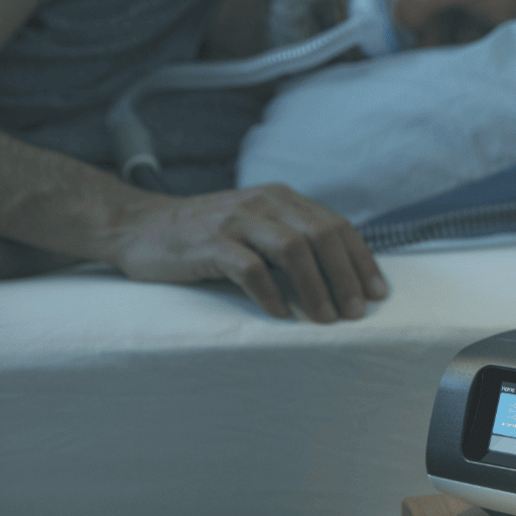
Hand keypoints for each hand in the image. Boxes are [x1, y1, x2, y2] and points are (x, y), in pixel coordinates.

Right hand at [106, 184, 387, 321]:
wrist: (139, 227)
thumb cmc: (204, 235)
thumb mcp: (254, 225)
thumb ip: (291, 237)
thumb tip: (340, 276)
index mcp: (280, 198)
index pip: (336, 225)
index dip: (361, 259)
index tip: (377, 292)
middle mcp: (263, 203)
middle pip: (322, 236)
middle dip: (346, 276)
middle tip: (355, 312)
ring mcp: (235, 221)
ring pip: (293, 249)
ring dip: (316, 288)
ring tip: (325, 318)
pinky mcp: (208, 244)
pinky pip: (250, 269)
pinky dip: (270, 294)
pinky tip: (280, 315)